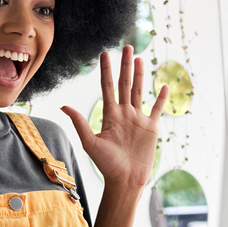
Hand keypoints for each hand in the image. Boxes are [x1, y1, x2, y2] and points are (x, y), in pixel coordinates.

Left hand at [62, 46, 168, 189]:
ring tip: (140, 59)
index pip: (107, 86)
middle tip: (128, 47)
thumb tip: (64, 105)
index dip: (106, 70)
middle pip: (125, 83)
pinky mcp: (151, 128)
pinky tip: (163, 86)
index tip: (105, 53)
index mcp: (110, 115)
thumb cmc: (107, 165)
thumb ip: (80, 123)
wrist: (126, 180)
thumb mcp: (91, 143)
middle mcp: (124, 113)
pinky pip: (157, 109)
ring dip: (140, 75)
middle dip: (126, 65)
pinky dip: (161, 98)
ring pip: (139, 91)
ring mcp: (138, 119)